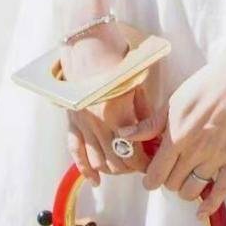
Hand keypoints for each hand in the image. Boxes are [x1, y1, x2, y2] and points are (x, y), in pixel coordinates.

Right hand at [60, 24, 153, 185]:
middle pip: (116, 163)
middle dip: (131, 168)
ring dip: (112, 169)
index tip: (153, 162)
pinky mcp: (71, 122)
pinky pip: (76, 153)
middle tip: (141, 164)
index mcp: (118, 117)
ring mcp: (82, 126)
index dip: (145, 163)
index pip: (134, 155)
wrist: (87, 45)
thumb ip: (144, 116)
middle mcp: (98, 126)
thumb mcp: (137, 87)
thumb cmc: (117, 61)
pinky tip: (95, 180)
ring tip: (124, 166)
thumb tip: (152, 138)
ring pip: (97, 162)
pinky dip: (85, 169)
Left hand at [116, 43, 225, 219]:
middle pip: (172, 185)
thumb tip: (124, 135)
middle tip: (172, 171)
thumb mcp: (174, 100)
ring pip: (192, 191)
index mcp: (177, 136)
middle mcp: (195, 151)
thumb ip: (150, 124)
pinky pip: (221, 192)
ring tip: (187, 178)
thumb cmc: (206, 84)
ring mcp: (217, 158)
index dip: (150, 180)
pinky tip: (201, 212)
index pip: (155, 175)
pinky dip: (209, 206)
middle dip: (168, 181)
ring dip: (186, 189)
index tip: (152, 176)